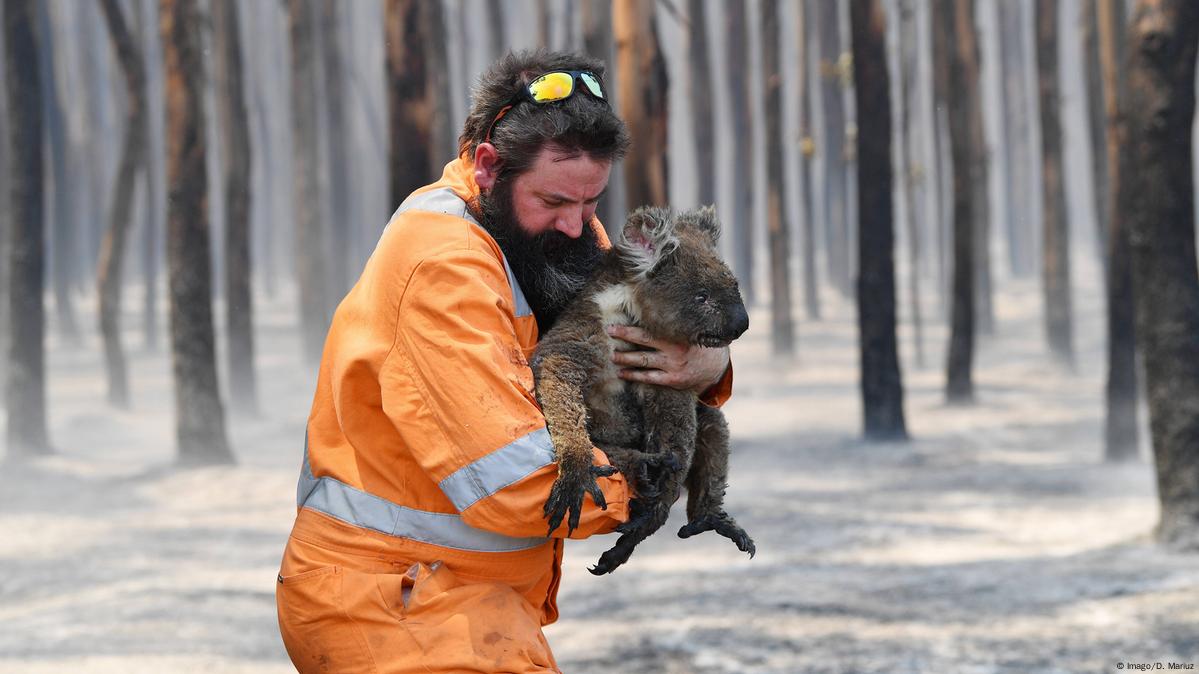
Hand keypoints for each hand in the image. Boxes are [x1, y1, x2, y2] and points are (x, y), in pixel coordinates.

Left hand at [606, 325, 729, 394]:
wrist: (715, 366)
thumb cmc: (696, 342)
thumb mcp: (690, 329)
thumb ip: (674, 321)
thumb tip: (652, 302)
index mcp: (679, 333)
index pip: (651, 327)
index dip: (631, 325)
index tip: (615, 322)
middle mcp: (675, 349)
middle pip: (644, 341)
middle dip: (625, 336)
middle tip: (609, 332)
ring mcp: (674, 365)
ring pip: (644, 361)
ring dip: (625, 358)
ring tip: (612, 355)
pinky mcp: (673, 380)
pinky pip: (649, 378)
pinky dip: (634, 375)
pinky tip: (622, 373)